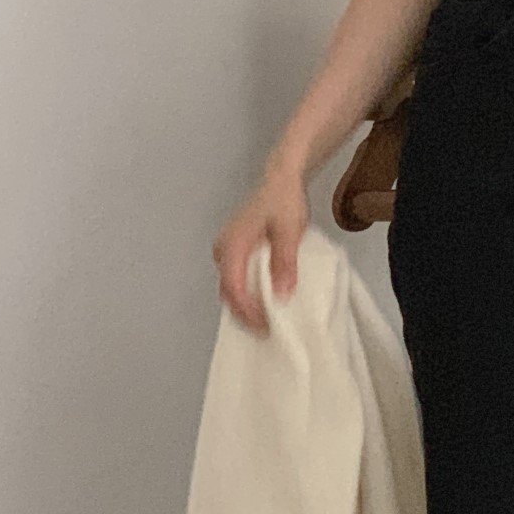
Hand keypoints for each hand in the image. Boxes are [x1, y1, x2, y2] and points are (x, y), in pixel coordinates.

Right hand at [213, 166, 309, 334]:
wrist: (281, 182)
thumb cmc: (285, 203)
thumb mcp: (290, 232)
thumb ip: (284, 262)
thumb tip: (281, 293)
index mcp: (232, 245)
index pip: (233, 288)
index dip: (248, 311)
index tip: (266, 326)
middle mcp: (223, 250)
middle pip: (228, 292)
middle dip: (245, 314)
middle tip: (267, 331)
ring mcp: (226, 251)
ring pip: (230, 288)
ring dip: (245, 307)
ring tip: (267, 322)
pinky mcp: (234, 252)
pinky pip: (236, 280)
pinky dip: (247, 295)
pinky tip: (263, 304)